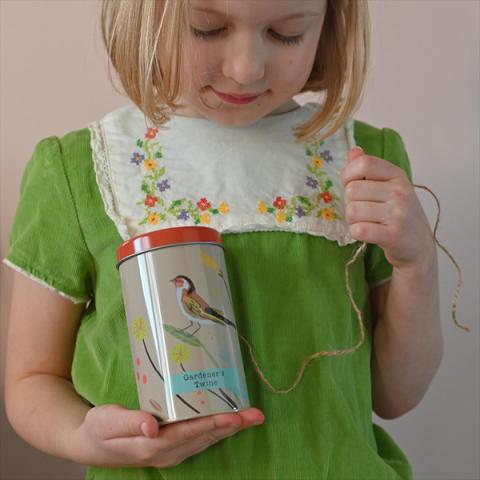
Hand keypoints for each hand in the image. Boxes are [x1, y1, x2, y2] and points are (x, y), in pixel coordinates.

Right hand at [75, 404, 263, 467]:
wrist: (90, 445)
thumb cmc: (98, 429)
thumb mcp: (107, 422)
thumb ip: (129, 422)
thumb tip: (152, 425)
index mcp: (153, 445)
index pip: (191, 432)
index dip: (215, 424)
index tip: (237, 417)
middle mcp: (168, 451)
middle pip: (206, 436)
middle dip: (233, 425)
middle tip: (257, 414)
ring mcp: (172, 452)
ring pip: (206, 438)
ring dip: (230, 427)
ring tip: (251, 416)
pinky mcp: (172, 447)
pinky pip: (200, 437)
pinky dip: (217, 427)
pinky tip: (228, 418)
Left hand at [341, 147, 435, 273]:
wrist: (419, 246)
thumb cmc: (398, 214)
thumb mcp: (389, 187)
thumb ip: (369, 169)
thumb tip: (354, 151)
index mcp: (397, 175)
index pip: (364, 163)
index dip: (348, 174)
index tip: (349, 184)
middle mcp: (400, 192)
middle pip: (352, 190)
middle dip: (350, 202)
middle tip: (362, 211)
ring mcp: (398, 214)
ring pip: (352, 211)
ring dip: (352, 220)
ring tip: (365, 222)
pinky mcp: (393, 235)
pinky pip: (358, 230)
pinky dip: (356, 233)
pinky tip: (367, 233)